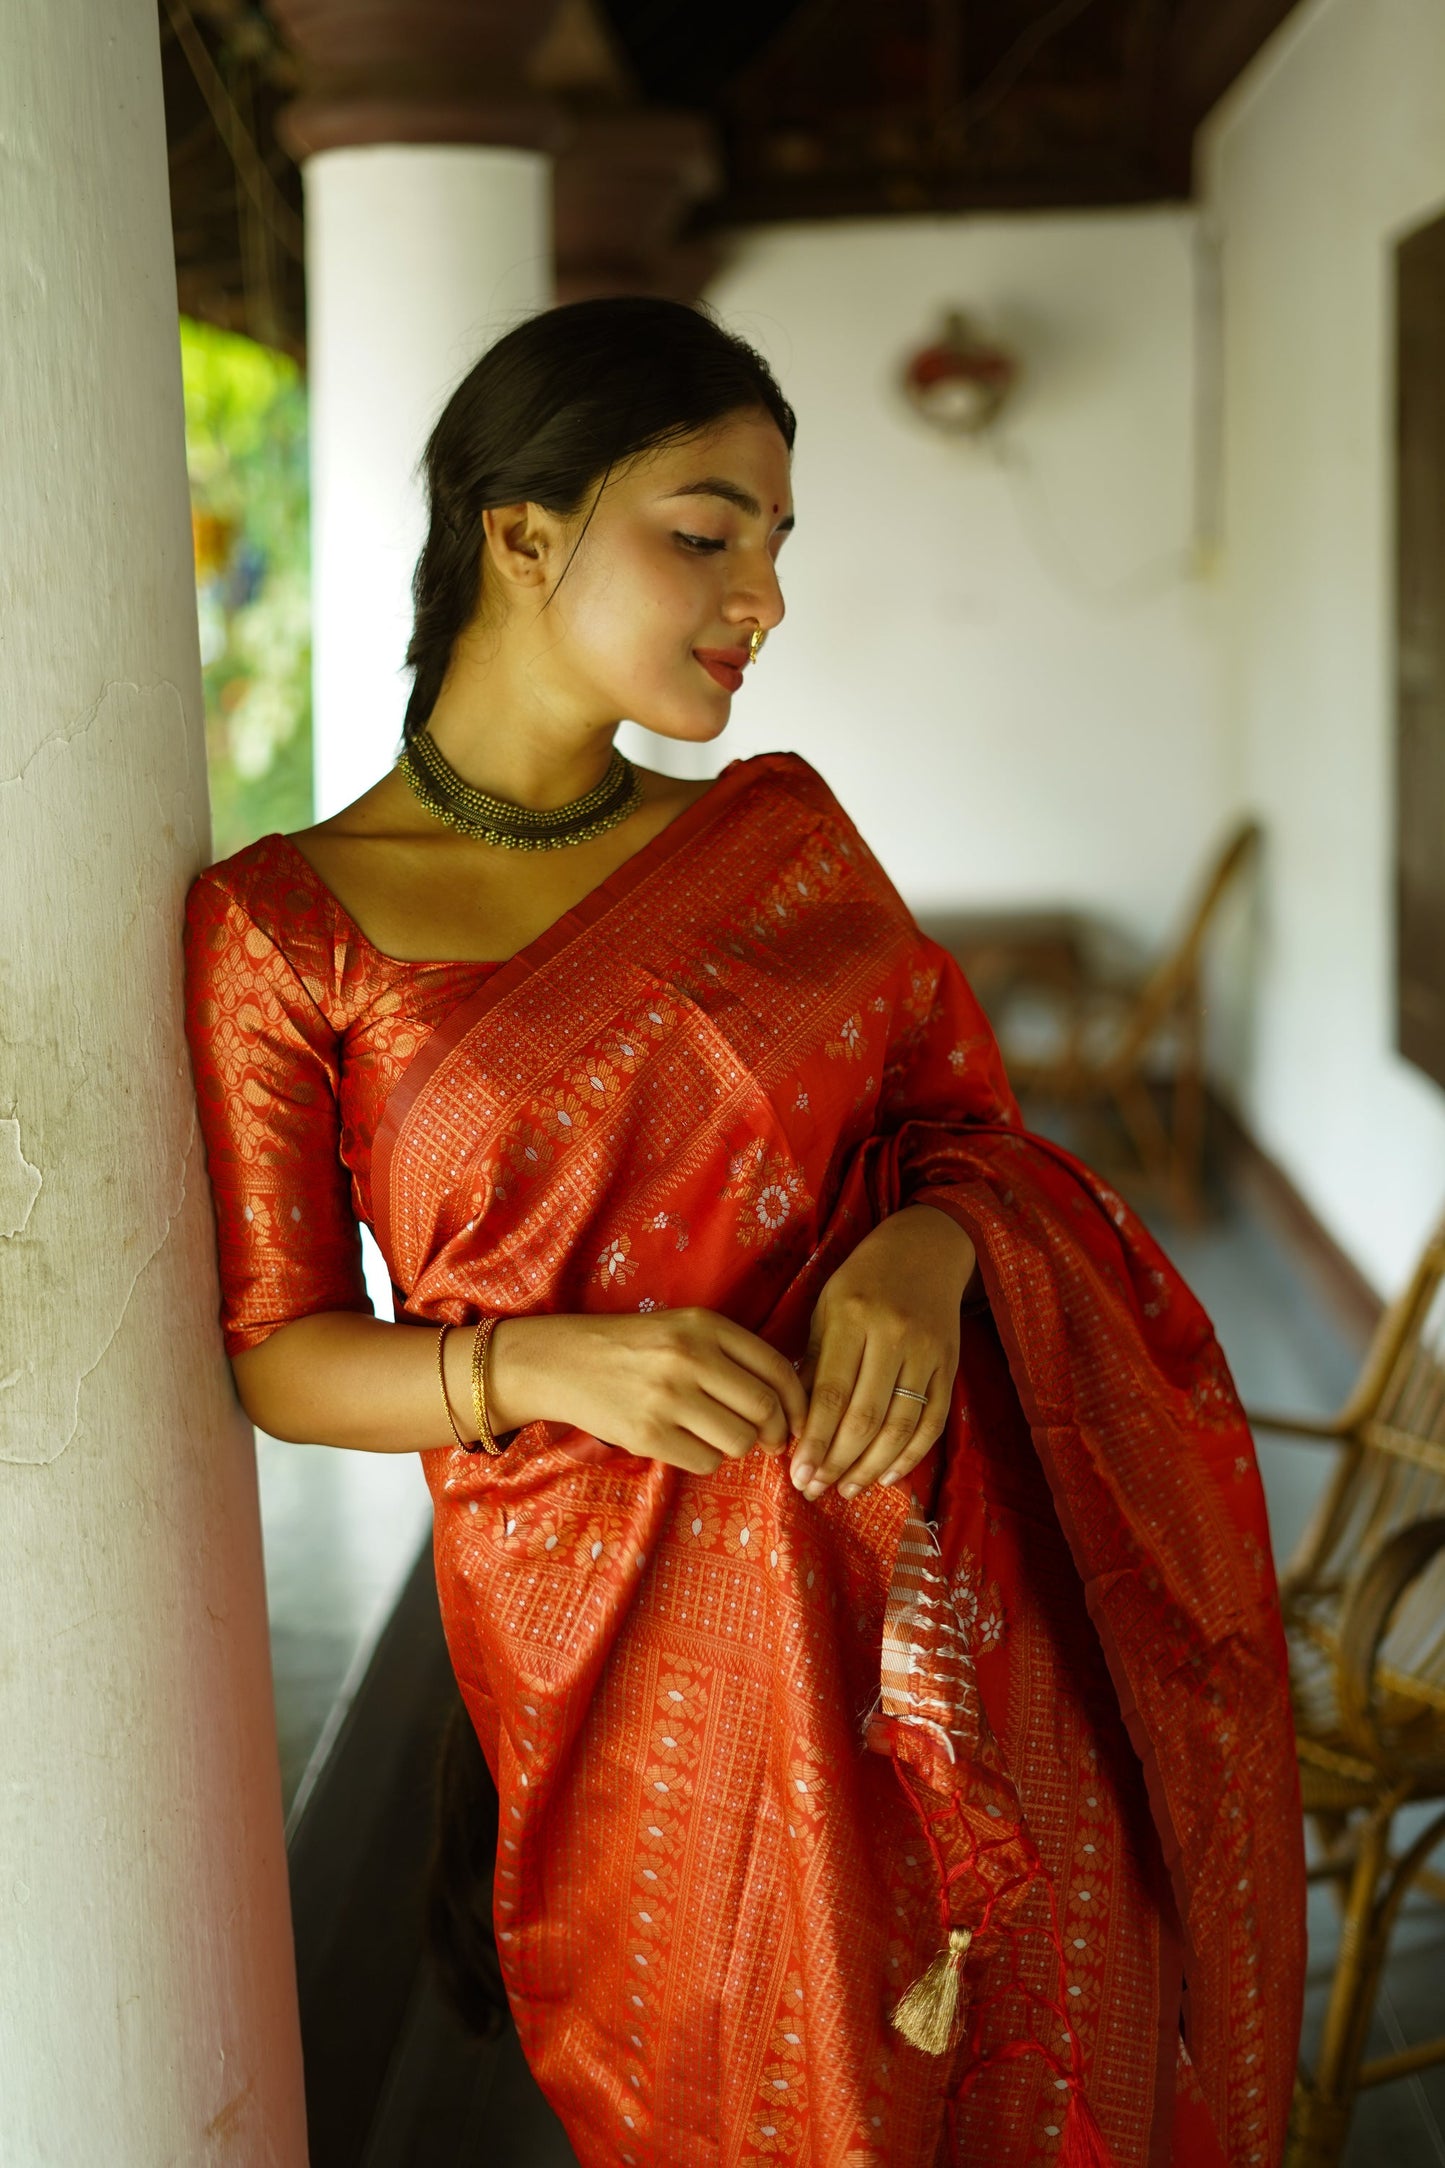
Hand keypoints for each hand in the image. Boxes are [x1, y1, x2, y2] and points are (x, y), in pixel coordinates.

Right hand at [486, 1307, 808, 1477]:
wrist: (564, 1361)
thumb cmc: (635, 1347)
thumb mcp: (684, 1329)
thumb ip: (733, 1355)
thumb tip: (789, 1403)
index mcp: (706, 1326)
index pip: (777, 1369)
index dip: (798, 1403)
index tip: (797, 1421)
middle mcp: (689, 1357)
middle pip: (764, 1410)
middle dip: (776, 1433)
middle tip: (770, 1441)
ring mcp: (667, 1397)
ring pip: (739, 1441)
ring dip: (738, 1447)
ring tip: (718, 1436)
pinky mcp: (647, 1434)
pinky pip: (705, 1462)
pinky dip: (706, 1459)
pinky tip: (688, 1444)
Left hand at [788, 1205, 976, 1502]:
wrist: (925, 1251)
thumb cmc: (861, 1283)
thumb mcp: (827, 1309)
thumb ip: (815, 1364)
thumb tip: (798, 1427)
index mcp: (853, 1317)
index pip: (832, 1394)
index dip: (815, 1441)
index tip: (797, 1474)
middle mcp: (893, 1336)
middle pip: (865, 1417)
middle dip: (837, 1462)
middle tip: (814, 1490)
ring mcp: (927, 1352)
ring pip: (900, 1427)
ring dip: (871, 1468)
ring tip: (845, 1489)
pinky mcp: (950, 1366)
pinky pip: (933, 1422)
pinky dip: (911, 1455)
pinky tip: (887, 1476)